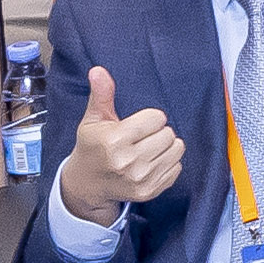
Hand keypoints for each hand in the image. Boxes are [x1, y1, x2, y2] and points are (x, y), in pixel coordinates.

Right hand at [57, 67, 182, 216]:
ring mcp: (140, 179)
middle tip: (142, 137)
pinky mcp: (149, 191)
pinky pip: (176, 168)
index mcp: (114, 141)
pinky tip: (151, 162)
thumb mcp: (93, 120)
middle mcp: (128, 162)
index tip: (138, 124)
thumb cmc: (92, 148)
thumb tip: (99, 71)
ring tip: (148, 148)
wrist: (87, 185)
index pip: (156, 118)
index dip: (149, 118)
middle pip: (168, 134)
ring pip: (177, 150)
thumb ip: (101, 95)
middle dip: (158, 131)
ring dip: (166, 146)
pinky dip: (168, 163)